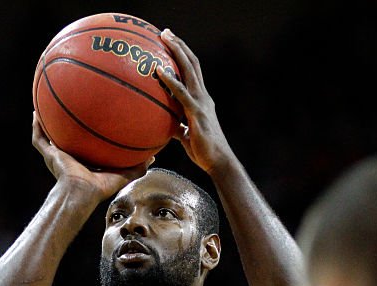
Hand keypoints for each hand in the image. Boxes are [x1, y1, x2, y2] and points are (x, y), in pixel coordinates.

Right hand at [31, 113, 151, 201]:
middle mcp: (68, 157)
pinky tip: (36, 112)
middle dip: (65, 124)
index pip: (85, 145)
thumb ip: (138, 166)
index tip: (91, 119)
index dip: (87, 133)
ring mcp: (56, 155)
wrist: (81, 193)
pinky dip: (36, 126)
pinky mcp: (49, 154)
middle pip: (65, 137)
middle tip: (68, 106)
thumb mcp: (123, 174)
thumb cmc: (100, 188)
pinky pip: (39, 138)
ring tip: (44, 104)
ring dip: (46, 122)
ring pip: (48, 135)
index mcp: (84, 161)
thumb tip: (154, 157)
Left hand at [158, 29, 235, 175]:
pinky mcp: (196, 113)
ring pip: (189, 70)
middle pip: (192, 63)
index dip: (183, 56)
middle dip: (179, 46)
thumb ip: (177, 126)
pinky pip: (181, 93)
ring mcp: (201, 102)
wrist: (218, 162)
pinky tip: (159, 71)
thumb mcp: (186, 135)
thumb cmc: (203, 151)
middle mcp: (203, 96)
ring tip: (164, 39)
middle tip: (165, 32)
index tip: (171, 43)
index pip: (192, 72)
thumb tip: (165, 126)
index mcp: (201, 99)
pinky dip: (170, 80)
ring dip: (176, 52)